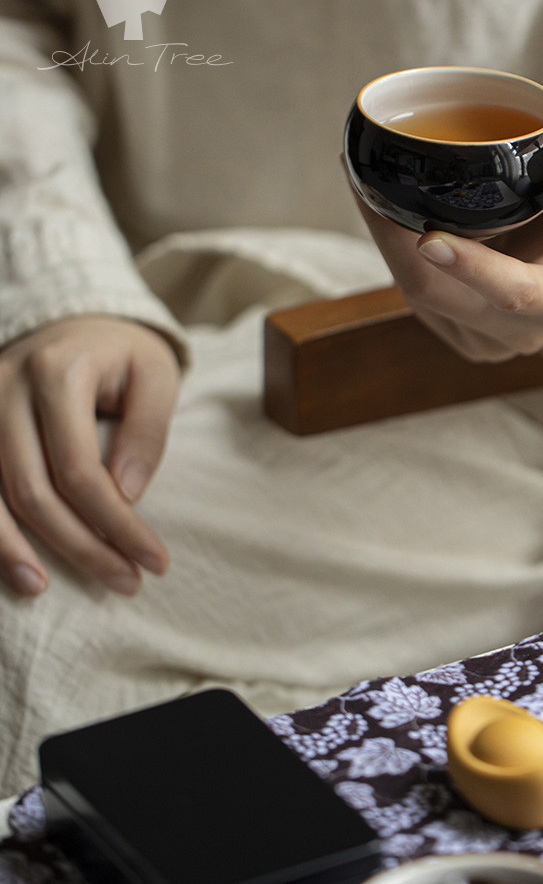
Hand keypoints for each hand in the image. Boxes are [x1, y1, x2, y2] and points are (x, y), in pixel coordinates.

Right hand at [0, 316, 179, 596]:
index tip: (154, 560)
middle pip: (34, 491)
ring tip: (47, 590)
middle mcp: (4, 390)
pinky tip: (15, 568)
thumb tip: (126, 495)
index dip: (117, 523)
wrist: (74, 323)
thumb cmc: (124, 355)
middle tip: (127, 581)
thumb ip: (147, 432)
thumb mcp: (156, 377)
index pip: (80, 470)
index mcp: (57, 374)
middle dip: (83, 546)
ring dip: (21, 553)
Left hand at [358, 142, 542, 361]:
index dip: (471, 269)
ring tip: (363, 176)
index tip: (430, 236)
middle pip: (441, 294)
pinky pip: (412, 292)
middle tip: (365, 174)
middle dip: (395, 238)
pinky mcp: (454, 328)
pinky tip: (380, 205)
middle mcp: (517, 332)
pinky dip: (392, 248)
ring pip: (417, 293)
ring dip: (384, 238)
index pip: (514, 294)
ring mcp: (481, 337)